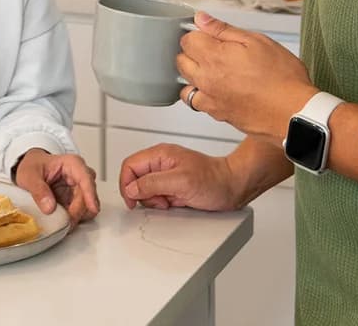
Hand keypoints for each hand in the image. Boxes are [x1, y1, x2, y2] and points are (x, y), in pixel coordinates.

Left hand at [14, 148, 99, 226]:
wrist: (30, 168)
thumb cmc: (32, 166)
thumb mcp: (30, 176)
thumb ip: (39, 190)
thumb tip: (50, 207)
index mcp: (72, 164)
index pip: (86, 178)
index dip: (90, 193)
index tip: (93, 208)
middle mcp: (79, 176)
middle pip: (87, 196)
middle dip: (78, 212)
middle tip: (64, 223)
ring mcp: (79, 189)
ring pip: (87, 207)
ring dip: (76, 217)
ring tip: (61, 222)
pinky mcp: (75, 200)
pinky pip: (81, 213)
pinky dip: (73, 219)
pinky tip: (62, 220)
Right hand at [119, 143, 239, 211]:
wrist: (232, 187)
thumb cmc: (212, 180)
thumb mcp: (180, 182)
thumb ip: (153, 183)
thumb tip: (131, 188)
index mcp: (160, 154)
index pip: (129, 165)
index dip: (126, 184)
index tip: (132, 201)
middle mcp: (161, 163)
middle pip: (135, 179)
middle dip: (143, 195)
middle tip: (159, 201)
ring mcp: (166, 174)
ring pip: (145, 190)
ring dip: (153, 200)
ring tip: (170, 201)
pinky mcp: (172, 186)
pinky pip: (157, 196)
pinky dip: (162, 203)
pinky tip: (174, 203)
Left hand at [177, 12, 314, 142]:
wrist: (295, 113)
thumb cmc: (282, 77)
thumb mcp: (257, 41)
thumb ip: (223, 30)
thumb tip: (201, 19)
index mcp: (214, 57)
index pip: (187, 40)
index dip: (196, 33)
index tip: (207, 34)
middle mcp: (207, 79)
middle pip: (181, 61)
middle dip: (191, 52)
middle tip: (210, 49)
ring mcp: (211, 99)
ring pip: (185, 85)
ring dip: (192, 75)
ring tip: (210, 70)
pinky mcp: (219, 115)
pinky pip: (197, 104)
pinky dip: (199, 96)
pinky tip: (214, 90)